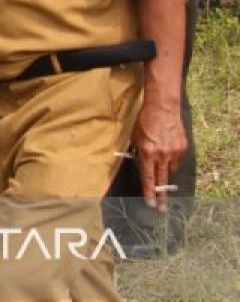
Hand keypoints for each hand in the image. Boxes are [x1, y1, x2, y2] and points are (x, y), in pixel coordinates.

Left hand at [130, 96, 186, 210]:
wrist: (163, 108)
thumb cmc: (144, 121)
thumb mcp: (134, 137)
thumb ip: (136, 152)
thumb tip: (137, 162)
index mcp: (147, 154)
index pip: (148, 178)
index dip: (149, 192)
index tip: (150, 203)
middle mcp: (161, 156)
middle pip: (162, 181)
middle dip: (161, 196)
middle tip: (162, 208)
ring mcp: (174, 152)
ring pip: (169, 170)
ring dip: (165, 174)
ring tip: (161, 171)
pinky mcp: (182, 148)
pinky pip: (176, 161)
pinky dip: (171, 162)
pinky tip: (167, 156)